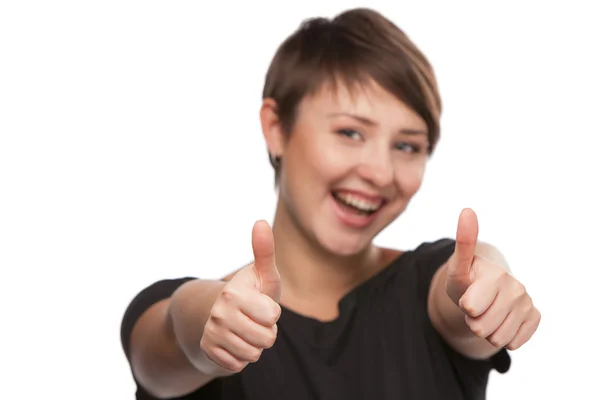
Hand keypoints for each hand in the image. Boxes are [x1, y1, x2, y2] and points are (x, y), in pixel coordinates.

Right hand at [200, 220, 281, 373]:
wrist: (224, 313)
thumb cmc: (253, 292)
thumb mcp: (264, 273)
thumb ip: (265, 250)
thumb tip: (260, 221)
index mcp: (233, 293)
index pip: (272, 316)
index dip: (273, 314)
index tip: (262, 304)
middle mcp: (218, 313)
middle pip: (265, 339)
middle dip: (267, 332)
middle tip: (256, 320)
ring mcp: (211, 333)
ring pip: (252, 355)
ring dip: (255, 346)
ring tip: (248, 330)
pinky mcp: (208, 350)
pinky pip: (237, 365)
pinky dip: (241, 357)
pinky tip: (236, 342)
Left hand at [445, 208, 540, 349]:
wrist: (481, 291)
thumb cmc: (465, 279)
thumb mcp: (456, 266)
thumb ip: (463, 243)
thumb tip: (467, 210)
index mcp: (496, 275)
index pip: (471, 308)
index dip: (464, 306)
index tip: (467, 295)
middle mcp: (517, 287)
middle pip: (483, 328)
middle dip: (474, 321)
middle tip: (474, 306)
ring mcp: (527, 303)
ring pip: (497, 339)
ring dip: (487, 331)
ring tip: (486, 313)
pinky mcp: (534, 317)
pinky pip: (513, 342)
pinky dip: (502, 336)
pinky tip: (500, 320)